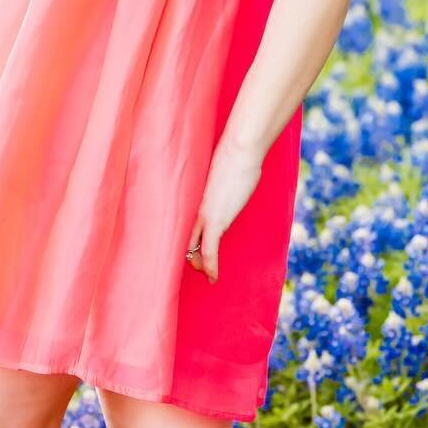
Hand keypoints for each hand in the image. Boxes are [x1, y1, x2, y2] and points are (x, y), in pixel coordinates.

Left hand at [186, 136, 263, 282]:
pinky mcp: (215, 220)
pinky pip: (208, 249)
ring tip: (206, 276)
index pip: (190, 223)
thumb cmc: (238, 154)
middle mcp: (197, 207)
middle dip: (191, 254)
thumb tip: (238, 174)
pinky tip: (212, 277)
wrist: (240, 150)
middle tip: (196, 266)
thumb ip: (227, 179)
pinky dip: (210, 265)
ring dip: (200, 263)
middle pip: (187, 237)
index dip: (190, 237)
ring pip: (194, 247)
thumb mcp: (229, 170)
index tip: (193, 245)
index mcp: (199, 197)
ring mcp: (204, 215)